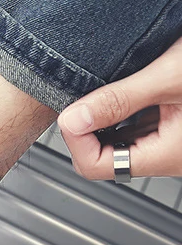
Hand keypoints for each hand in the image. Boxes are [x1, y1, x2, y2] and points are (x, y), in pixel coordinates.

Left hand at [58, 38, 181, 178]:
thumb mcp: (169, 77)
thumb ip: (120, 100)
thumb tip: (74, 119)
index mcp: (167, 155)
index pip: (95, 166)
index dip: (75, 138)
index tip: (72, 110)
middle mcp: (168, 155)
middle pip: (101, 154)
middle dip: (85, 126)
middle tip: (84, 95)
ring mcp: (171, 142)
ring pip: (117, 139)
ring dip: (103, 116)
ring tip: (104, 87)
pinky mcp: (174, 125)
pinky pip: (135, 124)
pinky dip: (122, 108)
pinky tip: (125, 84)